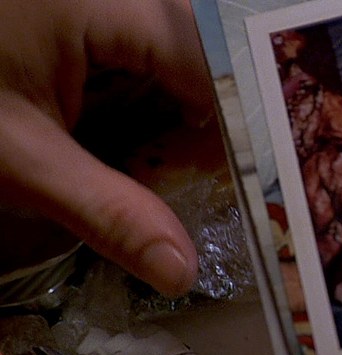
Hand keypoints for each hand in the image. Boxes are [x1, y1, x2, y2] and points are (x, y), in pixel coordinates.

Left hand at [0, 0, 212, 295]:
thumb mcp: (19, 161)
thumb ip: (106, 211)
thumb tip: (182, 272)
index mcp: (95, 1)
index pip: (202, 55)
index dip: (236, 119)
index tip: (249, 181)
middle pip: (202, 45)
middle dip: (222, 111)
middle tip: (236, 175)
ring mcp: (103, 1)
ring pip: (183, 45)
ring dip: (198, 102)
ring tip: (215, 159)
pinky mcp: (90, 16)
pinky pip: (152, 49)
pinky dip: (167, 93)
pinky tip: (170, 131)